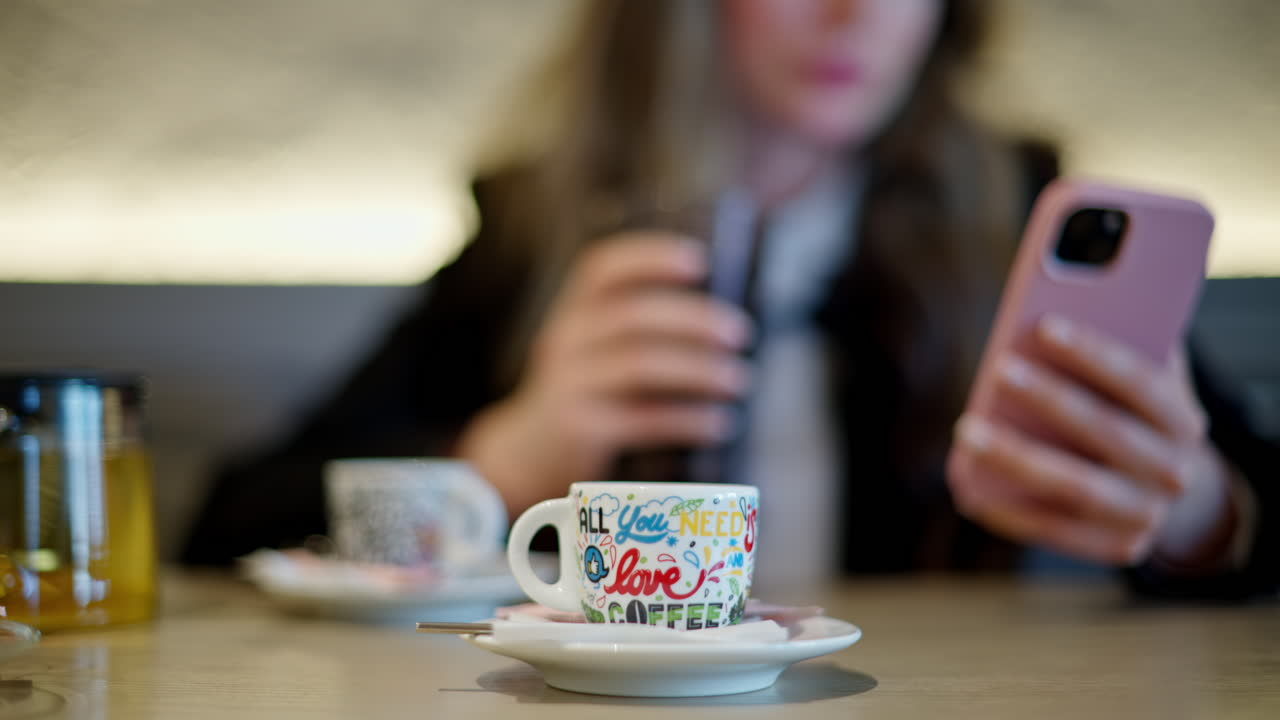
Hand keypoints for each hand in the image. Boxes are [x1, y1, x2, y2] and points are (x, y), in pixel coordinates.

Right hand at [458, 233, 751, 515]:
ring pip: (639, 364)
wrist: (530, 451)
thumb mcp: (595, 349)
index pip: (601, 268)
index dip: (649, 258)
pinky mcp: (579, 427)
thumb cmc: (586, 392)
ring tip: (738, 380)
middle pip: (632, 315)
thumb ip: (638, 329)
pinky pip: (642, 419)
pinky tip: (720, 424)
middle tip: (740, 333)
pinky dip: (688, 420)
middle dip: (694, 319)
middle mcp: (566, 339)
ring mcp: (569, 383)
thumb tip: (723, 324)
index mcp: (574, 311)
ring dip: (698, 370)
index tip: (699, 261)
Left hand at [948, 315, 1236, 566]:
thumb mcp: (1134, 375)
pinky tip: (967, 489)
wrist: (1161, 485)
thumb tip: (1056, 304)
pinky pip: (1056, 529)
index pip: (1141, 381)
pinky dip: (1010, 512)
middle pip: (1108, 430)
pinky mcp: (1118, 546)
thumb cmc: (1126, 412)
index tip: (1044, 326)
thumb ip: (1113, 342)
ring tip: (966, 430)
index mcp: (1183, 419)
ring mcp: (1148, 514)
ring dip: (1018, 458)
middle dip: (1051, 397)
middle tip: (999, 370)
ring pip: (1077, 486)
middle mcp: (1176, 470)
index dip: (1095, 353)